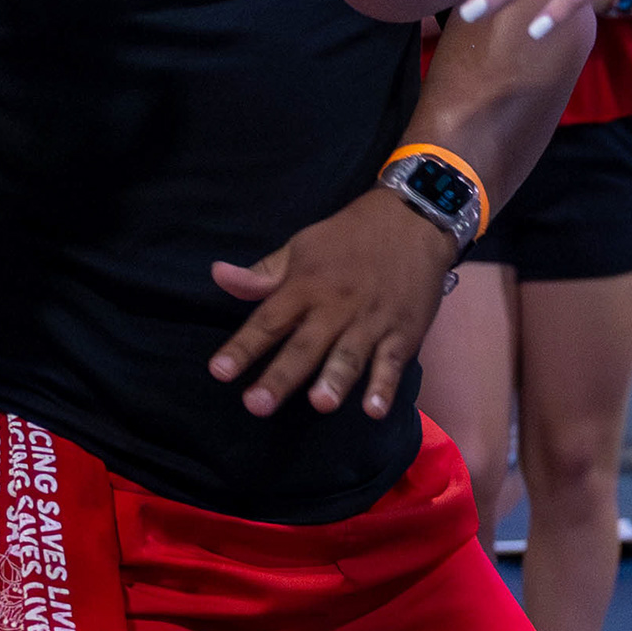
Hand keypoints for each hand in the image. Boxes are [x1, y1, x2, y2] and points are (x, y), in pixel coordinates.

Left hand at [205, 189, 457, 418]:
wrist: (413, 219)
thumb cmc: (348, 238)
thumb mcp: (301, 247)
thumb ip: (263, 273)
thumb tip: (218, 276)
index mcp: (306, 285)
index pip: (269, 320)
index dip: (243, 346)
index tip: (219, 371)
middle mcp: (336, 306)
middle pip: (304, 346)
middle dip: (281, 376)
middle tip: (257, 405)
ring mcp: (371, 321)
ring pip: (350, 355)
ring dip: (335, 379)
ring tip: (320, 404)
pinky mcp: (404, 332)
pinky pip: (392, 362)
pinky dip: (385, 385)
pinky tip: (375, 410)